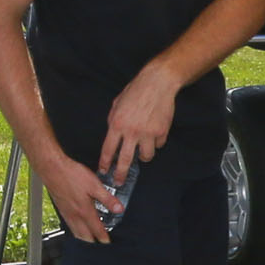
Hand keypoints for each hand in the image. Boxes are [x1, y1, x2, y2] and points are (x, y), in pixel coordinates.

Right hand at [41, 150, 114, 245]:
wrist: (52, 168)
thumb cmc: (71, 175)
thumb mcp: (95, 185)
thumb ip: (107, 199)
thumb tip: (119, 209)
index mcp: (85, 211)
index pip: (96, 230)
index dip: (103, 238)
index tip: (107, 242)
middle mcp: (75, 215)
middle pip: (84, 236)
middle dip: (92, 242)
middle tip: (99, 245)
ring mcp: (66, 213)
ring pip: (75, 232)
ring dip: (83, 238)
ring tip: (89, 240)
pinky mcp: (60, 208)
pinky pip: (69, 225)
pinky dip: (74, 230)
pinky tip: (76, 227)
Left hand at [101, 63, 179, 179]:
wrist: (157, 83)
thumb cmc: (135, 91)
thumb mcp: (117, 104)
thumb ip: (114, 121)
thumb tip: (114, 136)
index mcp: (117, 124)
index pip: (108, 149)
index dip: (105, 163)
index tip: (104, 171)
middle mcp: (131, 131)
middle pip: (125, 160)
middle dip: (121, 174)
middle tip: (119, 182)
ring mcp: (148, 133)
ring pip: (146, 156)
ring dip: (144, 155)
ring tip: (143, 149)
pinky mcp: (161, 132)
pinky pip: (159, 144)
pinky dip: (157, 141)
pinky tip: (155, 131)